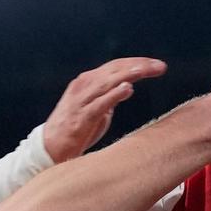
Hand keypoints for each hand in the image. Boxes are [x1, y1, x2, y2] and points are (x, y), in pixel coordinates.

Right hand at [43, 57, 167, 161]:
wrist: (51, 148)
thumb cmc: (76, 129)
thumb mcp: (97, 108)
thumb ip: (110, 96)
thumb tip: (127, 87)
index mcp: (88, 81)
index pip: (116, 66)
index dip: (138, 63)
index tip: (157, 65)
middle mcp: (84, 85)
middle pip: (115, 69)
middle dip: (139, 65)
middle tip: (160, 66)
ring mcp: (82, 100)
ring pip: (108, 82)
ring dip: (129, 74)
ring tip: (146, 70)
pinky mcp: (81, 117)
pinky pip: (99, 103)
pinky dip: (113, 94)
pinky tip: (127, 88)